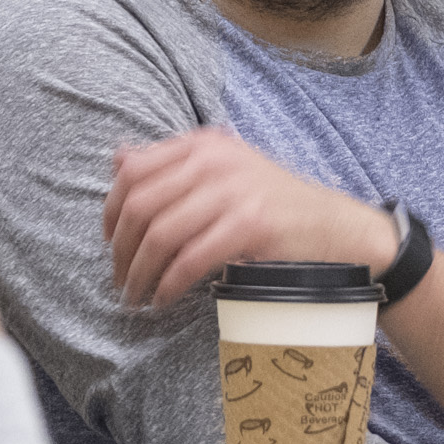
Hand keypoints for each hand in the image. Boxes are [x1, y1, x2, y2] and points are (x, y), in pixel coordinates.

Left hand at [102, 127, 396, 307]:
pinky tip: (164, 299)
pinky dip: (169, 285)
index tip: (109, 241)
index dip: (111, 210)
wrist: (334, 227)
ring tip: (136, 296)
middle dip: (121, 250)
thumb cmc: (274, 204)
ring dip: (140, 273)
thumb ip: (174, 165)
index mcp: (204, 144)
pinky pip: (190, 260)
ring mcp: (233, 192)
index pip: (134, 170)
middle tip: (119, 279)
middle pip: (141, 205)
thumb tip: (118, 160)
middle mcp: (214, 161)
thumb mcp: (225, 169)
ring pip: (160, 235)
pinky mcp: (249, 226)